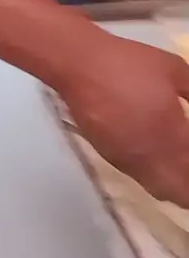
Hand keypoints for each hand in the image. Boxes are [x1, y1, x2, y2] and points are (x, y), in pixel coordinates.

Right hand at [61, 33, 188, 205]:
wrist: (79, 66)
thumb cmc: (128, 63)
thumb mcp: (173, 69)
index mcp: (172, 136)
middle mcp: (152, 158)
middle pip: (180, 194)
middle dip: (188, 184)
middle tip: (188, 162)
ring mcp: (129, 161)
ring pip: (159, 190)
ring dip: (173, 181)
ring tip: (176, 158)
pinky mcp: (109, 157)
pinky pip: (138, 176)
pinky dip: (151, 171)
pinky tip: (148, 146)